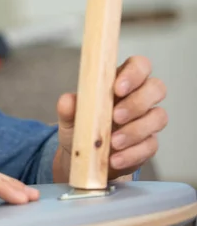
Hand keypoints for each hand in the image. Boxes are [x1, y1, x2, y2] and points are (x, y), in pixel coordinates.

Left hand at [55, 56, 167, 180]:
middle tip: (115, 117)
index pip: (139, 65)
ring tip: (113, 142)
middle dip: (137, 103)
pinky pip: (150, 146)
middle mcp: (139, 98)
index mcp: (120, 82)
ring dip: (136, 130)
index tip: (117, 88)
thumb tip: (67, 100)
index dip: (134, 73)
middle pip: (156, 88)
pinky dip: (132, 154)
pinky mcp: (148, 144)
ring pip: (158, 117)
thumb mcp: (70, 118)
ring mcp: (147, 120)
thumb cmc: (80, 128)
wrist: (83, 158)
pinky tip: (115, 159)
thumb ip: (68, 108)